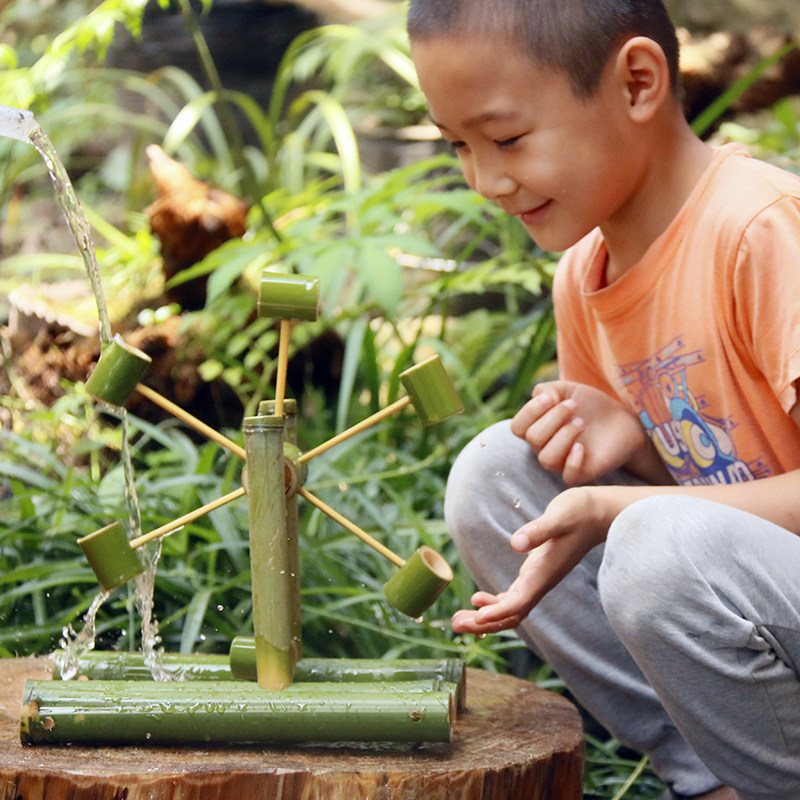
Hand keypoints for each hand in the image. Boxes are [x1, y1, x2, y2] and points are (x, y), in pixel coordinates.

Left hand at [452, 486, 615, 634]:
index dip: (498, 612)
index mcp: (545, 573)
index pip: (519, 601)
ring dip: (486, 618)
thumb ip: (539, 530)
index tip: (477, 616)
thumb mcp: (559, 516)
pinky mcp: (537, 572)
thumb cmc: (580, 512)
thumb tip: (517, 543)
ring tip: (459, 620)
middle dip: (484, 623)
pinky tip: (478, 602)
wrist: (599, 513)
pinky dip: (496, 604)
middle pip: (512, 614)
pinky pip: (514, 598)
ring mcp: (539, 579)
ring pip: (511, 609)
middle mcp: (541, 581)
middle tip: (456, 625)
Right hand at [510, 381, 647, 484]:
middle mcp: (545, 447)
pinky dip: (573, 460)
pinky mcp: (581, 473)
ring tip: (581, 423)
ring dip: (564, 436)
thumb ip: (547, 389)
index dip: (530, 411)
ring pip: (547, 459)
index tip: (552, 397)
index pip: (517, 427)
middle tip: (574, 406)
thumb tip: (541, 397)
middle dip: (554, 418)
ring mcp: (562, 462)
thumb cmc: (591, 406)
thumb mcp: (569, 390)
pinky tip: (583, 446)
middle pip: (533, 439)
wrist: (623, 420)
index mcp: (538, 428)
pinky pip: (568, 477)